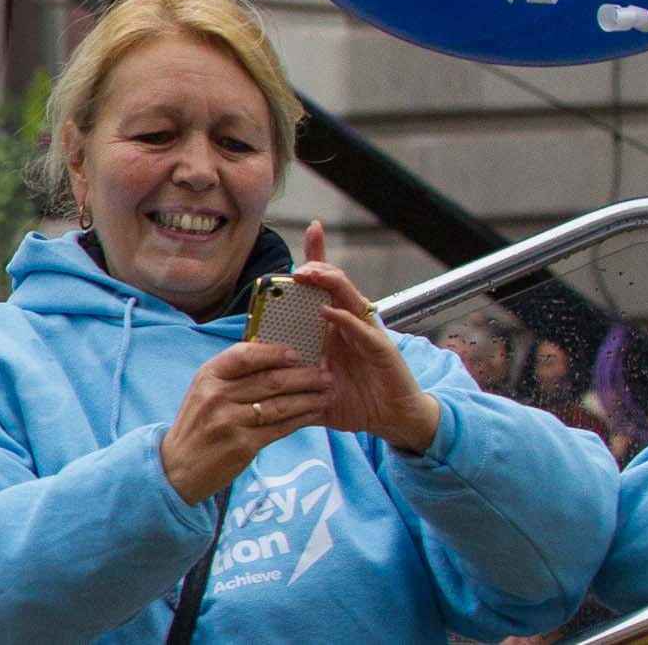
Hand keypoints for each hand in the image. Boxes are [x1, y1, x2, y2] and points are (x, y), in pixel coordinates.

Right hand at [159, 341, 332, 503]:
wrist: (178, 467)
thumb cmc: (196, 425)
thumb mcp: (203, 391)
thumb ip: (231, 374)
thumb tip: (270, 354)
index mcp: (208, 376)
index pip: (245, 355)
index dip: (274, 352)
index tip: (297, 354)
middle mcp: (217, 396)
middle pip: (270, 380)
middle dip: (304, 376)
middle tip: (326, 374)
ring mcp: (230, 421)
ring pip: (280, 404)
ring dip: (309, 398)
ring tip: (327, 393)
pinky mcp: (244, 445)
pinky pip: (281, 428)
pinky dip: (302, 419)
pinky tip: (315, 413)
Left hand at [297, 221, 439, 454]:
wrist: (392, 420)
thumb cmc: (354, 398)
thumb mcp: (315, 385)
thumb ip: (289, 376)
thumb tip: (255, 371)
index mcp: (335, 325)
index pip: (326, 285)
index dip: (319, 255)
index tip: (312, 228)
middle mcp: (352, 323)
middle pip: (336, 284)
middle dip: (319, 266)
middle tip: (297, 266)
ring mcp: (369, 334)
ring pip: (351, 298)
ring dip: (331, 284)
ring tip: (310, 273)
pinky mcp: (383, 351)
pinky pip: (364, 331)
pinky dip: (346, 321)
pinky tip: (330, 313)